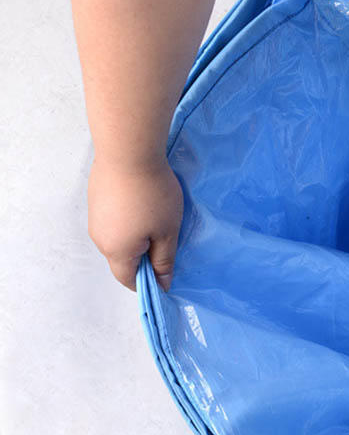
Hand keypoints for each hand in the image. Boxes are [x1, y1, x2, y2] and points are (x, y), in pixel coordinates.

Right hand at [88, 158, 182, 291]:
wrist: (128, 151)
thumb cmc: (153, 195)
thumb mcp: (167, 231)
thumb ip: (164, 259)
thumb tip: (162, 282)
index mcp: (117, 251)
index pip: (128, 280)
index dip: (147, 283)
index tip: (165, 275)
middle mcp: (99, 238)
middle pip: (121, 259)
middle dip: (143, 258)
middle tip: (166, 241)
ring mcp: (94, 217)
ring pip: (117, 238)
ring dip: (136, 237)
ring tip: (157, 219)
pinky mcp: (96, 199)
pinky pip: (113, 220)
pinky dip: (128, 221)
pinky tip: (143, 205)